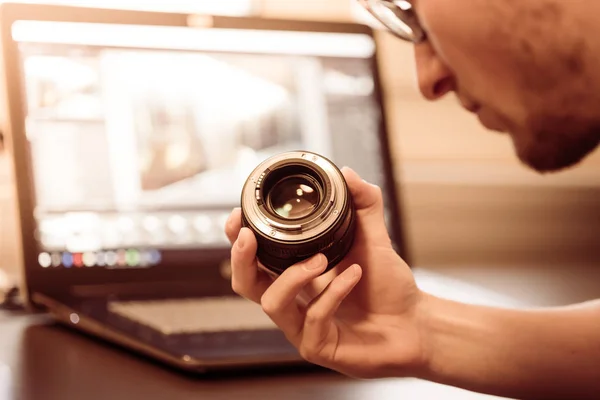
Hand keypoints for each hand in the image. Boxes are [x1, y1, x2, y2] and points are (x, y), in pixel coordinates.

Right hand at [225, 167, 426, 378]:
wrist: (415, 323)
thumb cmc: (388, 286)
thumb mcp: (374, 239)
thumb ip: (363, 205)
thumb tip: (347, 173)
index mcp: (297, 276)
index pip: (254, 261)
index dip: (238, 240)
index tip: (239, 216)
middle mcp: (294, 302)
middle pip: (246, 285)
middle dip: (241, 258)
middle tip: (250, 236)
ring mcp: (303, 328)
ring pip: (272, 303)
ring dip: (293, 275)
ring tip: (321, 258)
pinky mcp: (320, 347)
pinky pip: (313, 317)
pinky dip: (333, 292)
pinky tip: (354, 275)